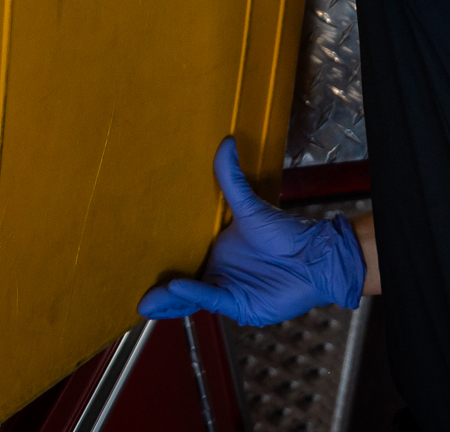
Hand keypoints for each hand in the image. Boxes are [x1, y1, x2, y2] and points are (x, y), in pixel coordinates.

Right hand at [137, 137, 365, 326]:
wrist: (313, 256)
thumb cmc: (285, 235)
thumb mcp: (250, 206)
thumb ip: (232, 178)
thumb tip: (226, 142)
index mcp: (215, 257)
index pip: (181, 267)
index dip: (161, 272)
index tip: (137, 266)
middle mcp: (219, 276)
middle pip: (182, 291)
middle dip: (159, 296)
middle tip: (135, 295)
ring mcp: (229, 293)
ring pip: (193, 302)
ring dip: (170, 302)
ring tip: (147, 301)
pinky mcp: (242, 306)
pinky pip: (214, 301)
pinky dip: (196, 295)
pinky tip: (177, 288)